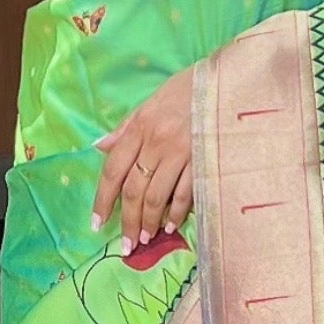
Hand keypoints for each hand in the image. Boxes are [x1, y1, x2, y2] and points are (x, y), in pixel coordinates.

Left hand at [93, 66, 195, 245]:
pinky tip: (171, 226)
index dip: (103, 200)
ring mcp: (181, 152)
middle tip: (127, 244)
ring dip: (150, 221)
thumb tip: (99, 146)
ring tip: (146, 238)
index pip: (113, 170)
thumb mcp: (149, 103)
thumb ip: (125, 128)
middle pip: (134, 190)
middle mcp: (156, 142)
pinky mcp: (204, 159)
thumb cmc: (186, 89)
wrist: (226, 79)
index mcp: (139, 128)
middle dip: (128, 220)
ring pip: (158, 196)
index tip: (97, 223)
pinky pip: (186, 193)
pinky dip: (177, 212)